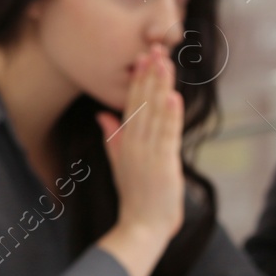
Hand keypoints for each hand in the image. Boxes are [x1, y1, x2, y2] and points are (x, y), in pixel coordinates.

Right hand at [97, 44, 185, 275]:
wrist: (141, 227)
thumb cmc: (136, 197)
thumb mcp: (119, 162)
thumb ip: (112, 137)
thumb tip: (103, 115)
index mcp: (125, 142)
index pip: (131, 104)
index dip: (138, 80)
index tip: (144, 57)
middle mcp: (134, 144)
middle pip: (141, 103)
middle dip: (149, 75)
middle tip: (155, 48)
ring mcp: (147, 153)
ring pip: (153, 114)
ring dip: (160, 87)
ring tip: (165, 63)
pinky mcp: (162, 164)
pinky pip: (166, 135)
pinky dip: (170, 117)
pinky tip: (173, 97)